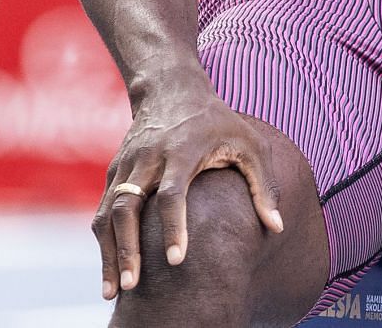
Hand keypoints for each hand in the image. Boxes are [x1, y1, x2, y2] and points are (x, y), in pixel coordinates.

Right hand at [93, 89, 284, 299]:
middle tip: (132, 287)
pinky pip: (104, 211)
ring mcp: (126, 165)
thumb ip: (263, 185)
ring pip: (109, 213)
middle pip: (129, 206)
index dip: (173, 227)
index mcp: (180, 151)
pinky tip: (111, 272)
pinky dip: (105, 242)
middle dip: (128, 248)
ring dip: (110, 253)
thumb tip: (277, 228)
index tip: (177, 260)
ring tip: (115, 292)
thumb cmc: (217, 121)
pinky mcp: (115, 172)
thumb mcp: (249, 142)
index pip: (172, 193)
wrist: (171, 89)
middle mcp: (147, 159)